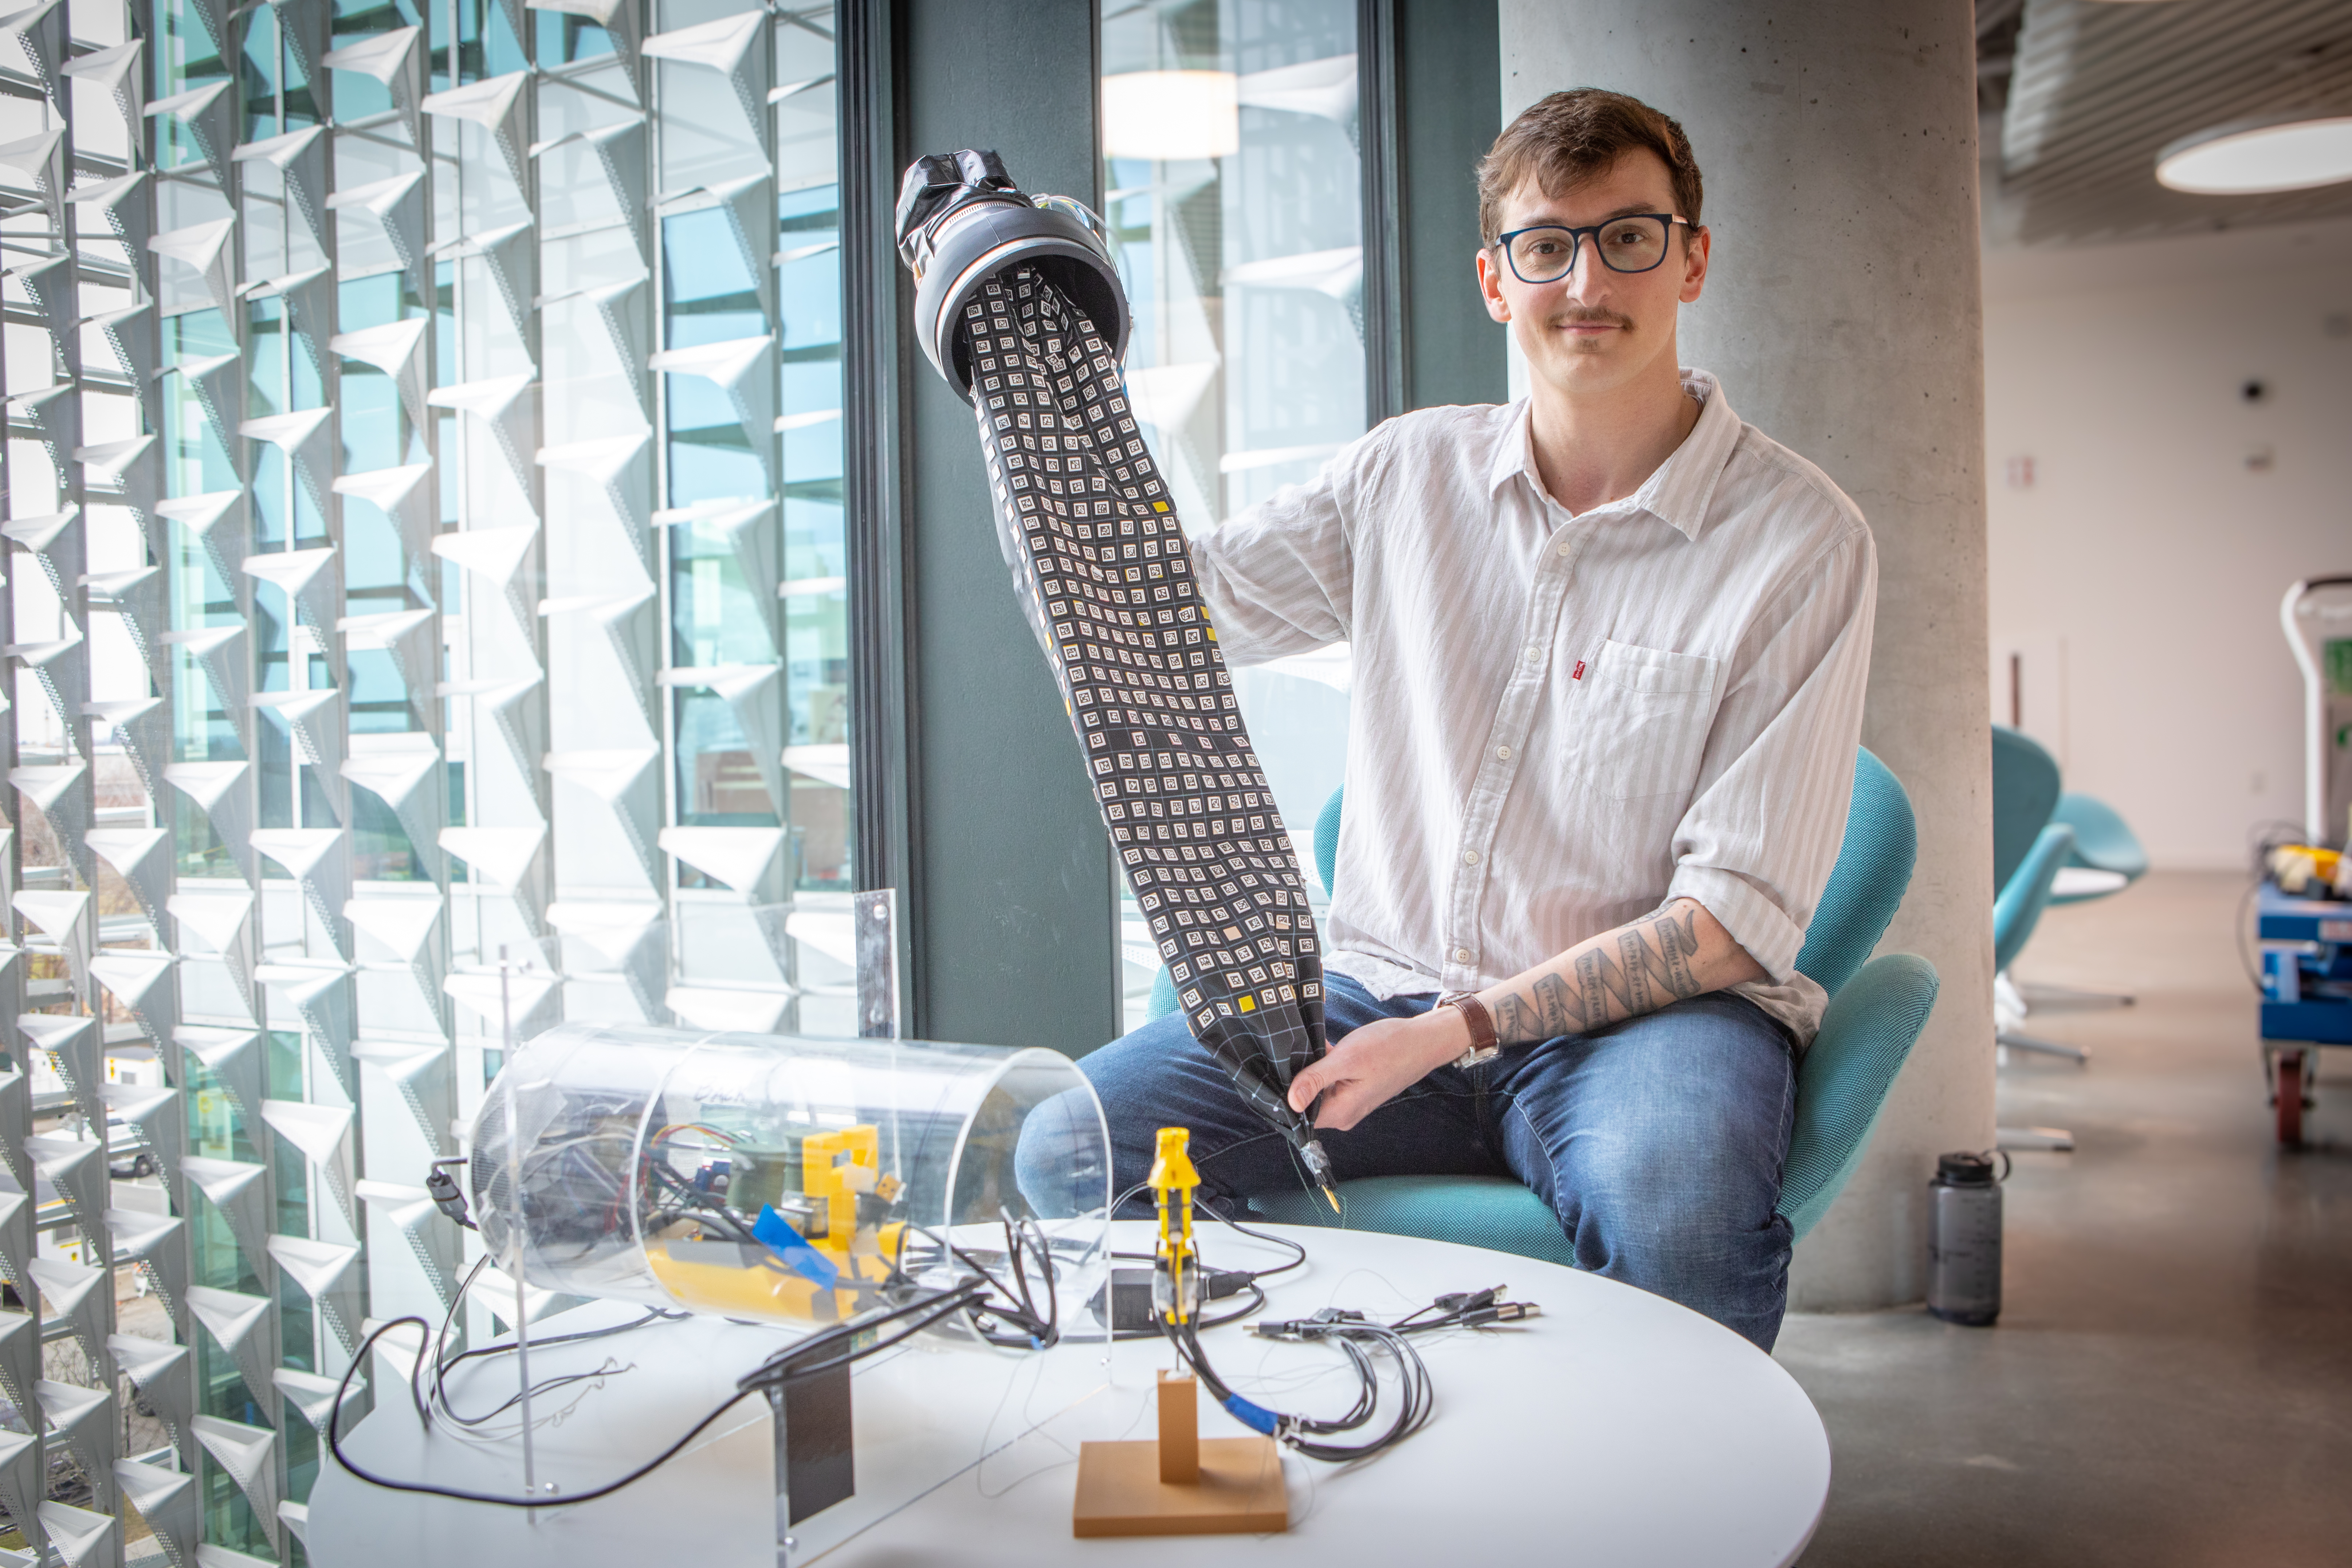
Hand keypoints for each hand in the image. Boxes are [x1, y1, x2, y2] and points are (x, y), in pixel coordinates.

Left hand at [1286, 1009, 1468, 1132]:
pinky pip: (1331, 1083)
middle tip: (1294, 1050)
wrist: (1422, 1041)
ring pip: (1317, 1090)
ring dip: (1312, 1069)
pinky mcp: (1355, 1090)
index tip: (1278, 1069)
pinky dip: (1325, 1066)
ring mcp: (1350, 1102)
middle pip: (1306, 1102)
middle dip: (1298, 1078)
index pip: (1300, 1114)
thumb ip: (1316, 1079)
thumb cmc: (1389, 1047)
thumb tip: (1291, 1102)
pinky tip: (1327, 1047)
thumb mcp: (1347, 1059)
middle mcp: (1345, 1113)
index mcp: (1342, 1112)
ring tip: (1313, 1046)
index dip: (1285, 1093)